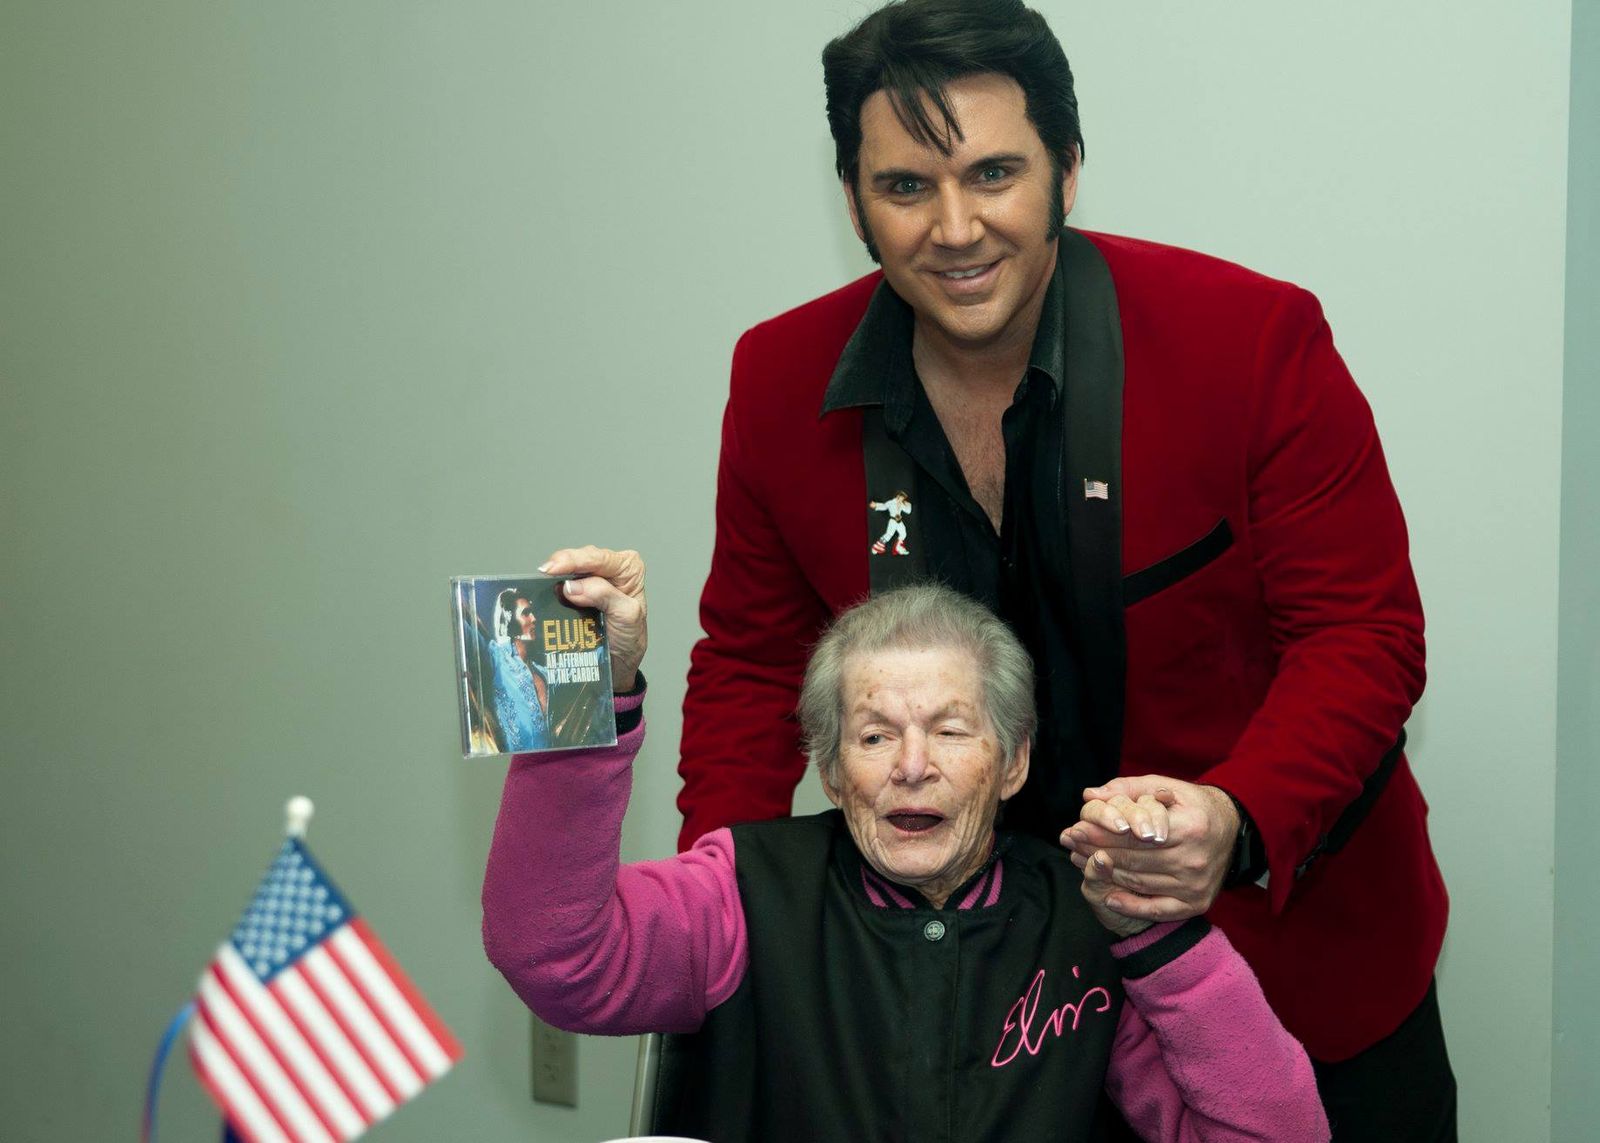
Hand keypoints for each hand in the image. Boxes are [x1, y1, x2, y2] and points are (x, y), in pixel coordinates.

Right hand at [539, 547, 646, 692]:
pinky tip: (541, 589)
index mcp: (628, 568)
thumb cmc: (629, 638)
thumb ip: (605, 596)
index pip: (600, 558)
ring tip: (539, 582)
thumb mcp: (627, 617)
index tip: (555, 569)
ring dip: (554, 575)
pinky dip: (550, 586)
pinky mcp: (577, 590)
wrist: (618, 662)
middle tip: (545, 573)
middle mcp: (611, 568)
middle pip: (582, 558)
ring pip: (569, 568)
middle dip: (562, 564)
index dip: (576, 560)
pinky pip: (562, 583)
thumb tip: (572, 585)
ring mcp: (592, 578)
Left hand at [1059, 776, 1238, 923]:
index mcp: (1190, 828)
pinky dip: (1131, 906)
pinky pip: (1157, 909)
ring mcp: (1196, 885)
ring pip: (1140, 883)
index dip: (1102, 832)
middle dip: (1098, 852)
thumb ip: (1128, 789)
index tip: (1077, 828)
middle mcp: (1195, 859)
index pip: (1135, 834)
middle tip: (1072, 846)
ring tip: (1082, 864)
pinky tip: (1110, 898)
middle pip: (1134, 860)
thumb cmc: (1192, 805)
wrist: (1231, 830)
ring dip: (1108, 875)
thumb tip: (1090, 794)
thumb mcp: (1165, 786)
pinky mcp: (1196, 903)